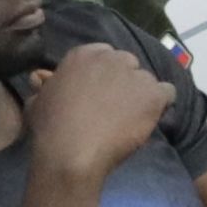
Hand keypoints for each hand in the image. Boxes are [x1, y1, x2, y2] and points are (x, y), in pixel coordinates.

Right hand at [18, 38, 175, 184]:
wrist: (71, 152)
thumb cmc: (50, 128)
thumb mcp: (38, 99)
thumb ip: (47, 85)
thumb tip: (41, 79)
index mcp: (83, 55)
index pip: (104, 55)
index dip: (104, 75)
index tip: (100, 92)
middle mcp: (111, 58)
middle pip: (127, 64)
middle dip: (123, 81)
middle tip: (116, 105)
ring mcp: (135, 74)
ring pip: (146, 80)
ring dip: (141, 94)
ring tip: (133, 117)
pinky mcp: (153, 94)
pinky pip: (167, 93)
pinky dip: (162, 104)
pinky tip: (152, 117)